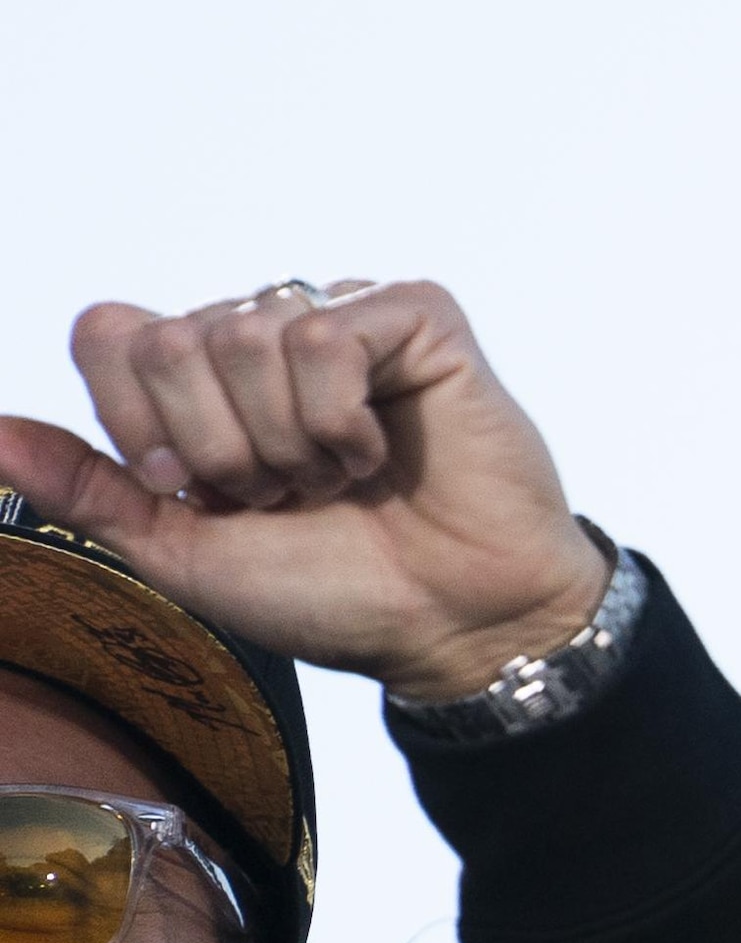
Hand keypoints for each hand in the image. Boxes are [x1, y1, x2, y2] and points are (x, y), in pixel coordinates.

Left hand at [10, 280, 608, 704]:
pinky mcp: (417, 319)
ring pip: (242, 336)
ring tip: (336, 480)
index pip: (110, 334)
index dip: (137, 422)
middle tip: (283, 494)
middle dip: (218, 447)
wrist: (450, 623)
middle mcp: (265, 336)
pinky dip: (339, 418)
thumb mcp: (180, 552)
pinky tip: (376, 454)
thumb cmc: (331, 591)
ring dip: (286, 441)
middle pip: (170, 340)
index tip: (193, 492)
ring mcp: (343, 321)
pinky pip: (324, 335)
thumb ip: (87, 488)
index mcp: (202, 382)